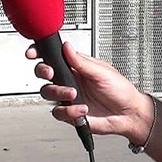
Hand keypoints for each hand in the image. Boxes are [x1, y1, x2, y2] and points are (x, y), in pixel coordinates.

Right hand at [25, 40, 150, 143]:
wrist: (128, 114)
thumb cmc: (120, 91)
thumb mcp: (102, 72)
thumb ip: (81, 61)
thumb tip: (66, 47)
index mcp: (76, 67)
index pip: (53, 58)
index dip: (40, 54)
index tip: (33, 53)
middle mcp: (70, 81)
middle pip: (44, 74)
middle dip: (43, 72)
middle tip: (51, 73)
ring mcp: (68, 97)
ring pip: (47, 93)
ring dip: (59, 92)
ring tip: (74, 94)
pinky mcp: (70, 113)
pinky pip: (58, 112)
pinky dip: (69, 111)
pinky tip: (83, 109)